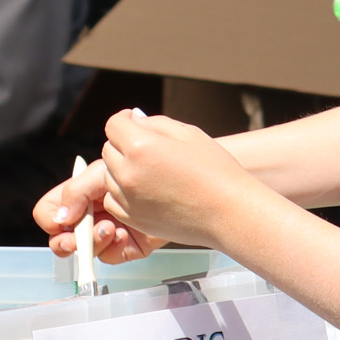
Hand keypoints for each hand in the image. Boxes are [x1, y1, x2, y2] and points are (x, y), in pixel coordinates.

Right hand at [32, 160, 167, 263]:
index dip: (51, 220)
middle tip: (76, 239)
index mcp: (78, 197)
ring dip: (94, 241)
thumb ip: (76, 191)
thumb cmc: (137, 170)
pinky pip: (112, 256)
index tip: (65, 221)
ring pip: (87, 252)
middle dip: (67, 242)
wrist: (173, 182)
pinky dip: (115, 247)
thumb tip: (60, 218)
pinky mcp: (128, 246)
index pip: (49, 212)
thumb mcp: (101, 173)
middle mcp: (89, 217)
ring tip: (110, 228)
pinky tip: (124, 235)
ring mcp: (107, 233)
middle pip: (62, 240)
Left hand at [91, 109, 272, 252]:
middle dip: (122, 144)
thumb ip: (155, 123)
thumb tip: (134, 121)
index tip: (133, 122)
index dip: (124, 120)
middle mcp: (129, 173)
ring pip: (109, 176)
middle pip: (109, 150)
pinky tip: (145, 190)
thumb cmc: (216, 170)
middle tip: (146, 148)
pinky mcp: (133, 218)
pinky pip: (114, 200)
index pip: (114, 126)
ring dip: (122, 169)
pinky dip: (123, 193)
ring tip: (150, 171)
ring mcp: (129, 199)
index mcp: (141, 146)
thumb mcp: (188, 133)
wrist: (230, 212)